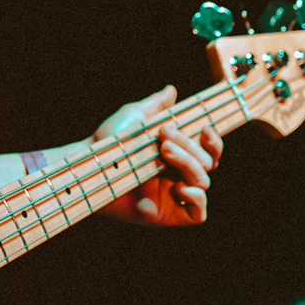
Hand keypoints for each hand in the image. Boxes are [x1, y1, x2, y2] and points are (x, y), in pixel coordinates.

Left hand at [90, 86, 221, 225]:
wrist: (90, 166)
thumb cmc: (109, 143)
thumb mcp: (134, 118)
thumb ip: (154, 106)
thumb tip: (171, 90)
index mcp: (177, 154)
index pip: (208, 151)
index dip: (214, 142)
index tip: (204, 129)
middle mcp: (179, 174)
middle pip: (207, 163)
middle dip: (190, 146)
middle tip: (163, 134)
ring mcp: (175, 195)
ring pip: (203, 182)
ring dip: (189, 163)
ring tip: (163, 150)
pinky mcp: (168, 214)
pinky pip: (198, 213)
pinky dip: (197, 198)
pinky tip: (179, 186)